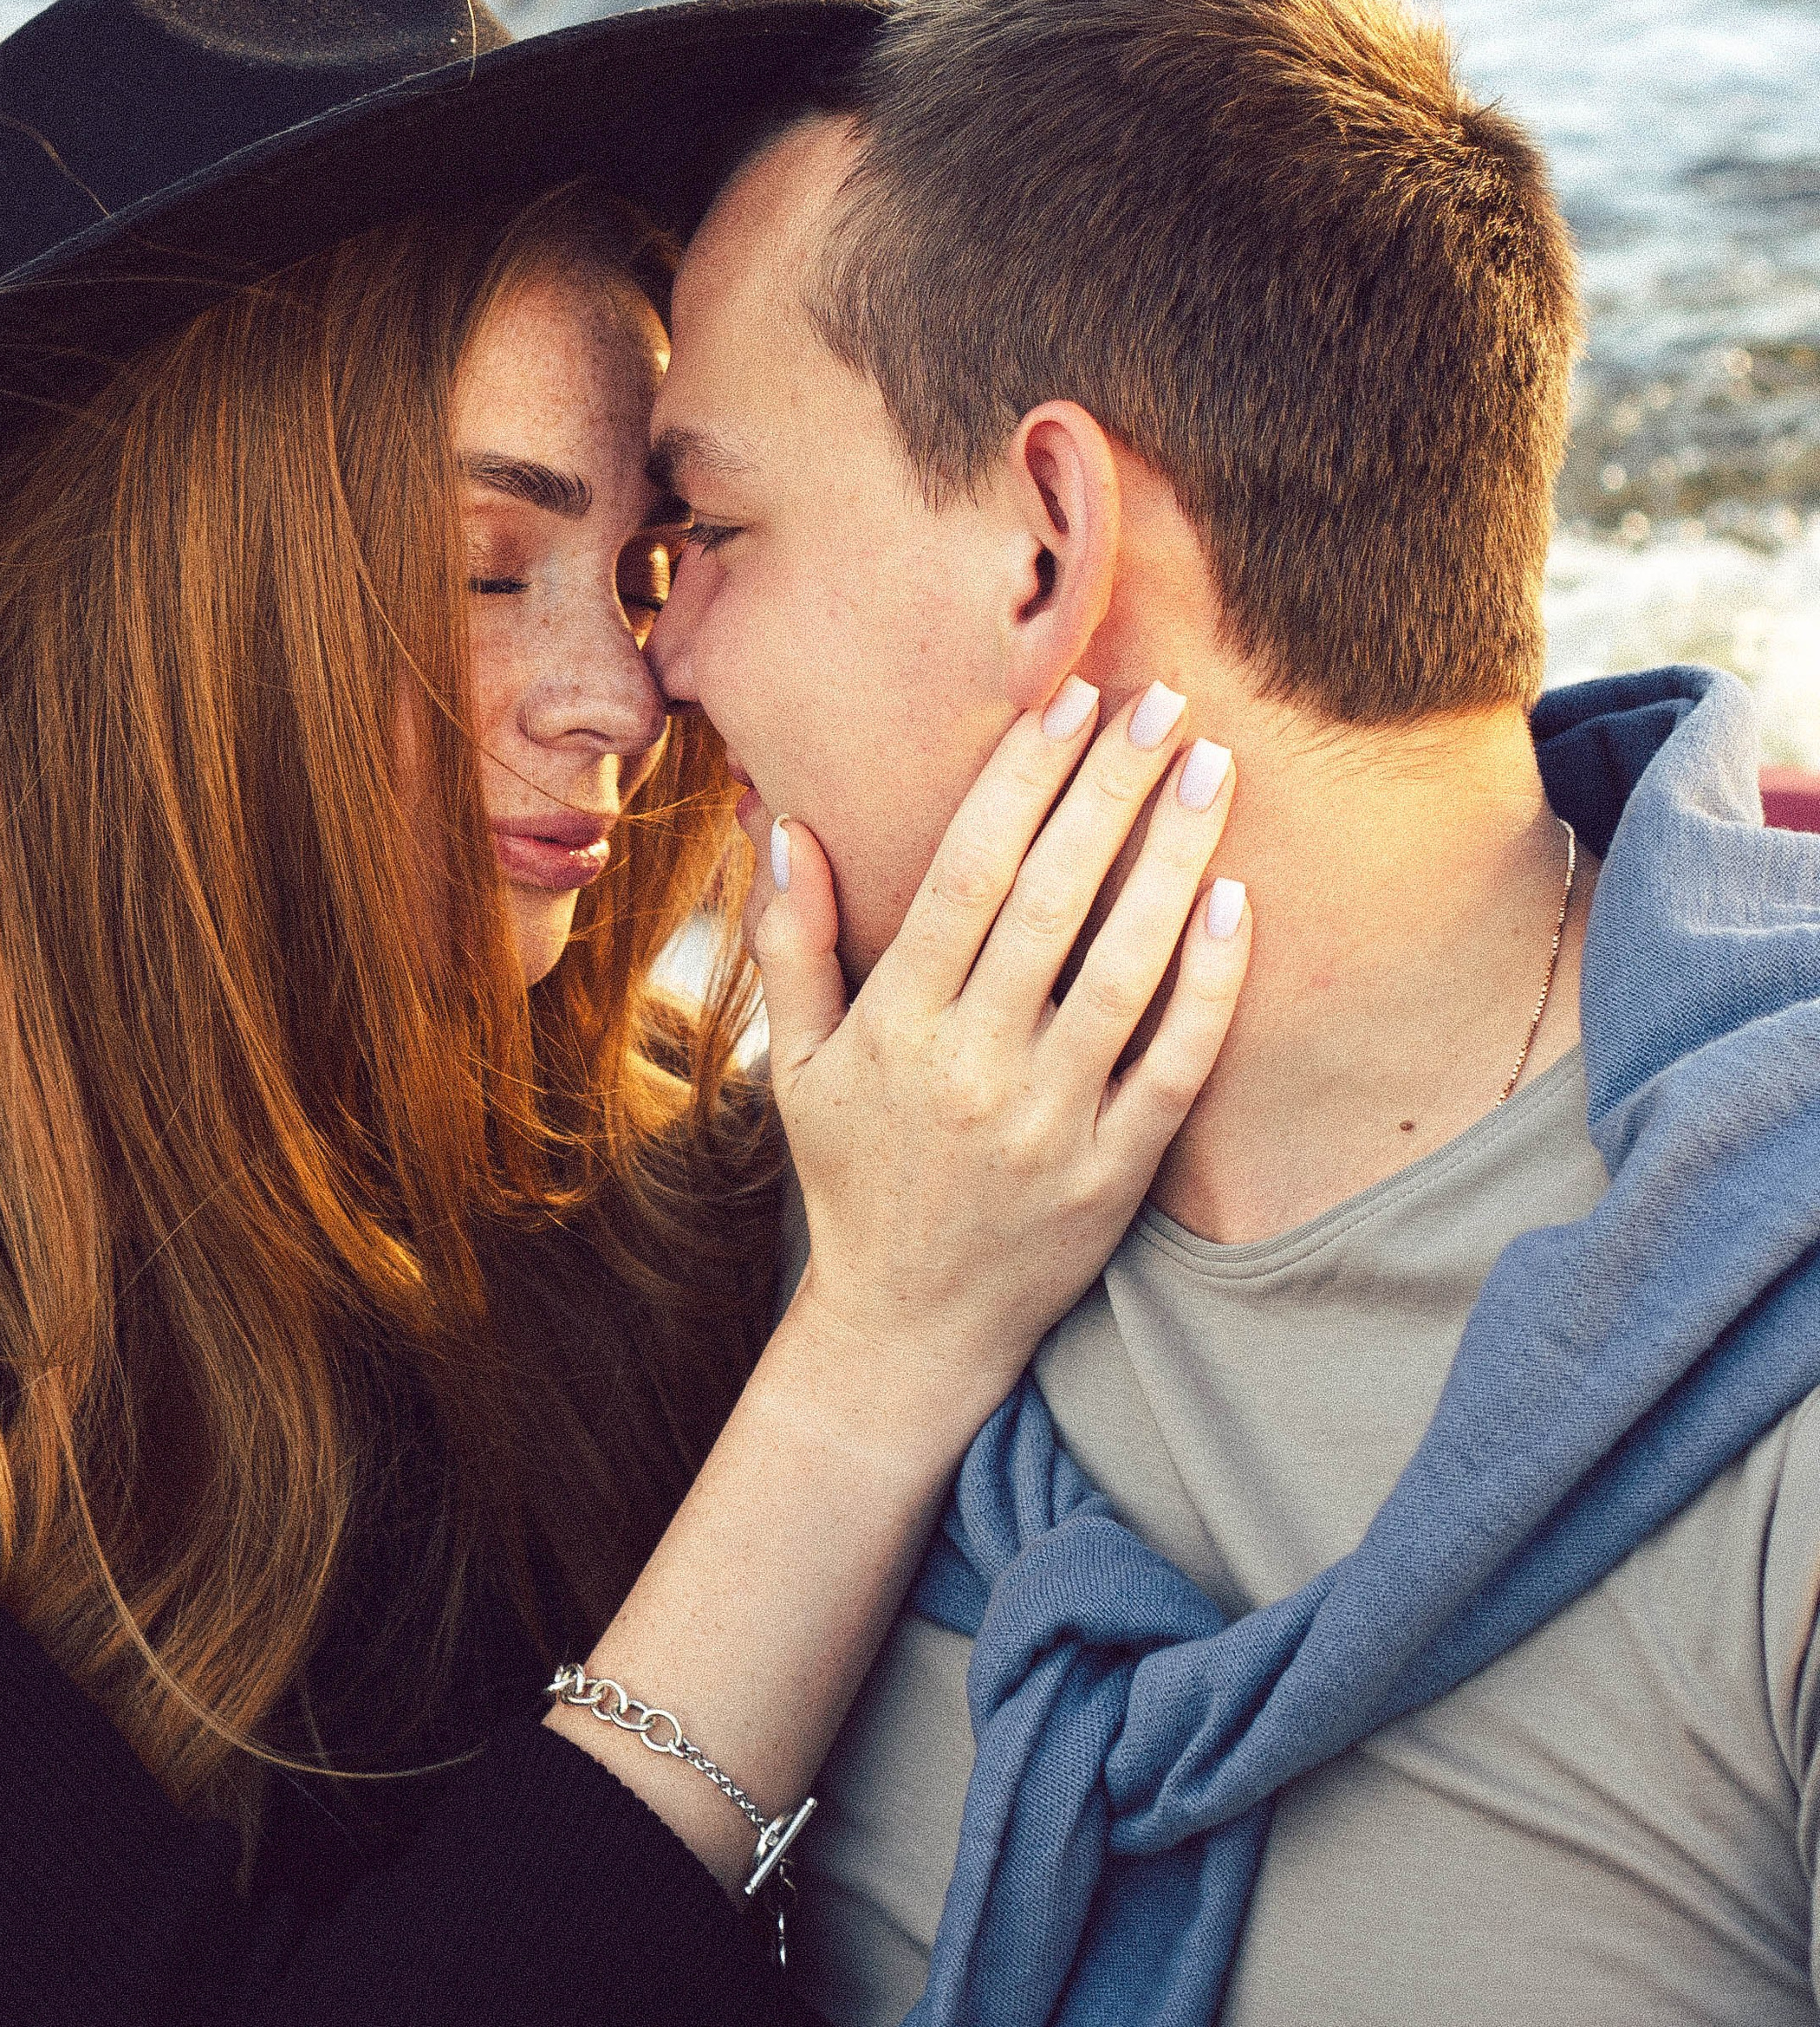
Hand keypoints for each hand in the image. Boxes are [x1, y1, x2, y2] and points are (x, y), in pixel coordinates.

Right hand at [758, 681, 1246, 1436]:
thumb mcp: (796, 1063)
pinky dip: (1209, 984)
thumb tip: (790, 827)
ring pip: (1125, 968)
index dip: (1022, 780)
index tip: (1068, 701)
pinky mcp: (1115, 1171)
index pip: (968, 873)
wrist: (907, 1327)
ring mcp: (1051, 1120)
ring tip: (1214, 770)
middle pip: (1053, 899)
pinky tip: (1236, 903)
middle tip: (1163, 698)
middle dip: (1111, 789)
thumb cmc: (854, 1173)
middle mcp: (974, 1063)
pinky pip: (1174, 1064)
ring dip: (1174, 860)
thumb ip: (791, 945)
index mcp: (898, 1022)